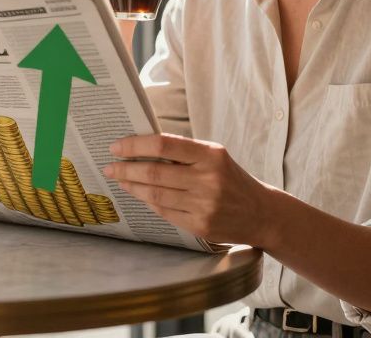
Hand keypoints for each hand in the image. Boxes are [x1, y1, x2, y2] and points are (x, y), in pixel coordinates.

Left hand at [103, 133, 275, 245]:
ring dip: (131, 186)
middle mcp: (208, 179)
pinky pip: (164, 212)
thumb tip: (140, 148)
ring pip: (155, 194)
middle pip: (154, 172)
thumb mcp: (214, 156)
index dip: (135, 145)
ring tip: (120, 179)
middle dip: (125, 168)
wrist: (261, 213)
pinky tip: (139, 194)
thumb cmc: (231, 178)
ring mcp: (204, 205)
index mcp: (211, 155)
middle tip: (109, 166)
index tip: (116, 147)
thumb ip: (182, 152)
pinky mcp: (200, 226)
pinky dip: (147, 202)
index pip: (164, 145)